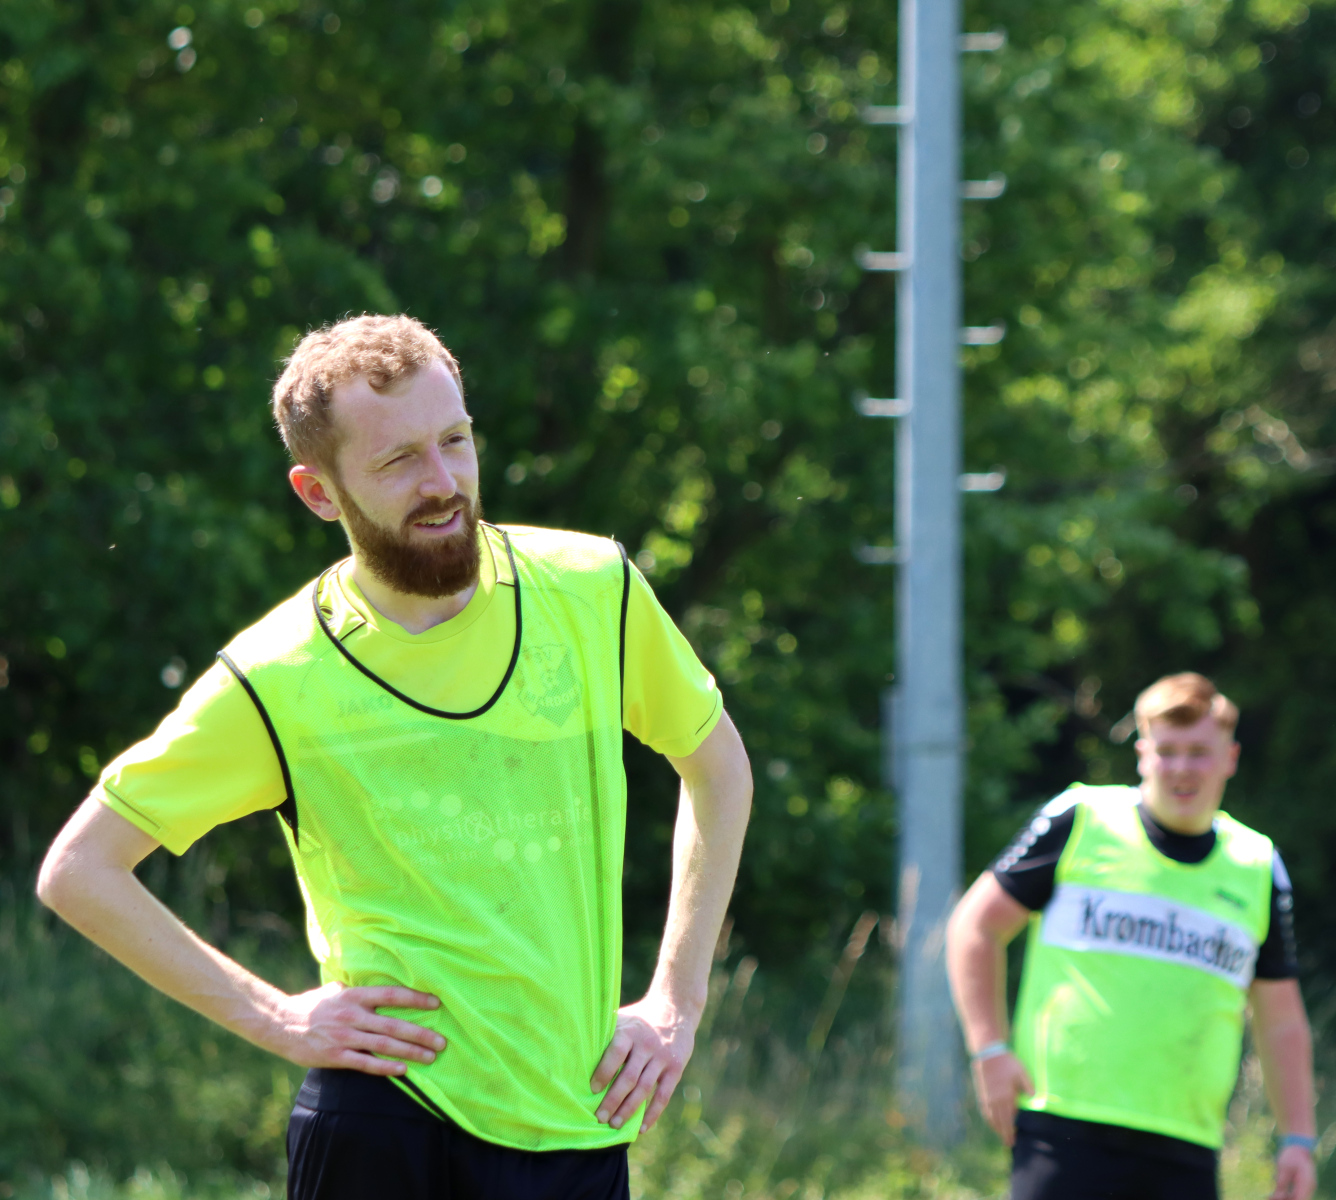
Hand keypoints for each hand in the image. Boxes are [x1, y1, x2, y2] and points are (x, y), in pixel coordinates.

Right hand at [268, 982, 445, 1076]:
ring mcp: (344, 1036)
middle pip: (393, 1024)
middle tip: (442, 1041)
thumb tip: (372, 986)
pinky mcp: (335, 1056)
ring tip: (431, 1057)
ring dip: (410, 1052)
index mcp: (354, 996)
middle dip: (420, 1033)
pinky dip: (385, 1067)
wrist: (278, 1024)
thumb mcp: (333, 990)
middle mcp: (352, 1015)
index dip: (415, 999)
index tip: (436, 1004)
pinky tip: (402, 1071)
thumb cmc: (309, 1006)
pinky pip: (365, 1063)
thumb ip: (354, 990)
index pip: (391, 995)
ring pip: (384, 1044)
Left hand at [590, 993, 698, 1131]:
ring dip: (628, 1110)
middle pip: (629, 1077)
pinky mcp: (676, 1068)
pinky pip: (663, 1095)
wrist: (674, 1009)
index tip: (592, 1090)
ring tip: (614, 1125)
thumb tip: (573, 1053)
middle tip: (599, 1118)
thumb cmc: (638, 1019)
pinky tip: (642, 1129)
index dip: (604, 1071)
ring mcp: (663, 1057)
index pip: (616, 1053)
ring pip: (644, 1089)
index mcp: (630, 1031)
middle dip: (613, 1099)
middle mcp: (647, 1044)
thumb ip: (605, 1035)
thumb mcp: (623, 1019)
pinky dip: (652, 1114)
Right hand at [970, 1051, 1033, 1145]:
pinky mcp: (982, 1093)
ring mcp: (988, 1097)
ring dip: (996, 1128)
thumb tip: (1035, 1097)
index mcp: (1006, 1097)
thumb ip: (1028, 1085)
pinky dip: (989, 1119)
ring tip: (1001, 1135)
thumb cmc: (1007, 1062)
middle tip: (1008, 1144)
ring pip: (991, 1118)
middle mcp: (996, 1100)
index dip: (1010, 1131)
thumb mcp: (1021, 1072)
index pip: (1009, 1120)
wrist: (988, 1054)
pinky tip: (992, 1122)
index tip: (1013, 1141)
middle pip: (1000, 1122)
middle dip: (1004, 1134)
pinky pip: (985, 1111)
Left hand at [1271, 1144, 1316, 1199]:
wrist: (1298, 1147)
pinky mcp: (1301, 1186)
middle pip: (1297, 1199)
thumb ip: (1282, 1182)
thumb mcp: (1283, 1167)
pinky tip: (1272, 1195)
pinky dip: (1285, 1195)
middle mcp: (1308, 1187)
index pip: (1299, 1199)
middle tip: (1269, 1198)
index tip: (1276, 1198)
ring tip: (1269, 1197)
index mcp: (1306, 1183)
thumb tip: (1278, 1196)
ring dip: (1284, 1198)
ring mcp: (1306, 1187)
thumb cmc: (1291, 1155)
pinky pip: (1294, 1194)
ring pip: (1295, 1198)